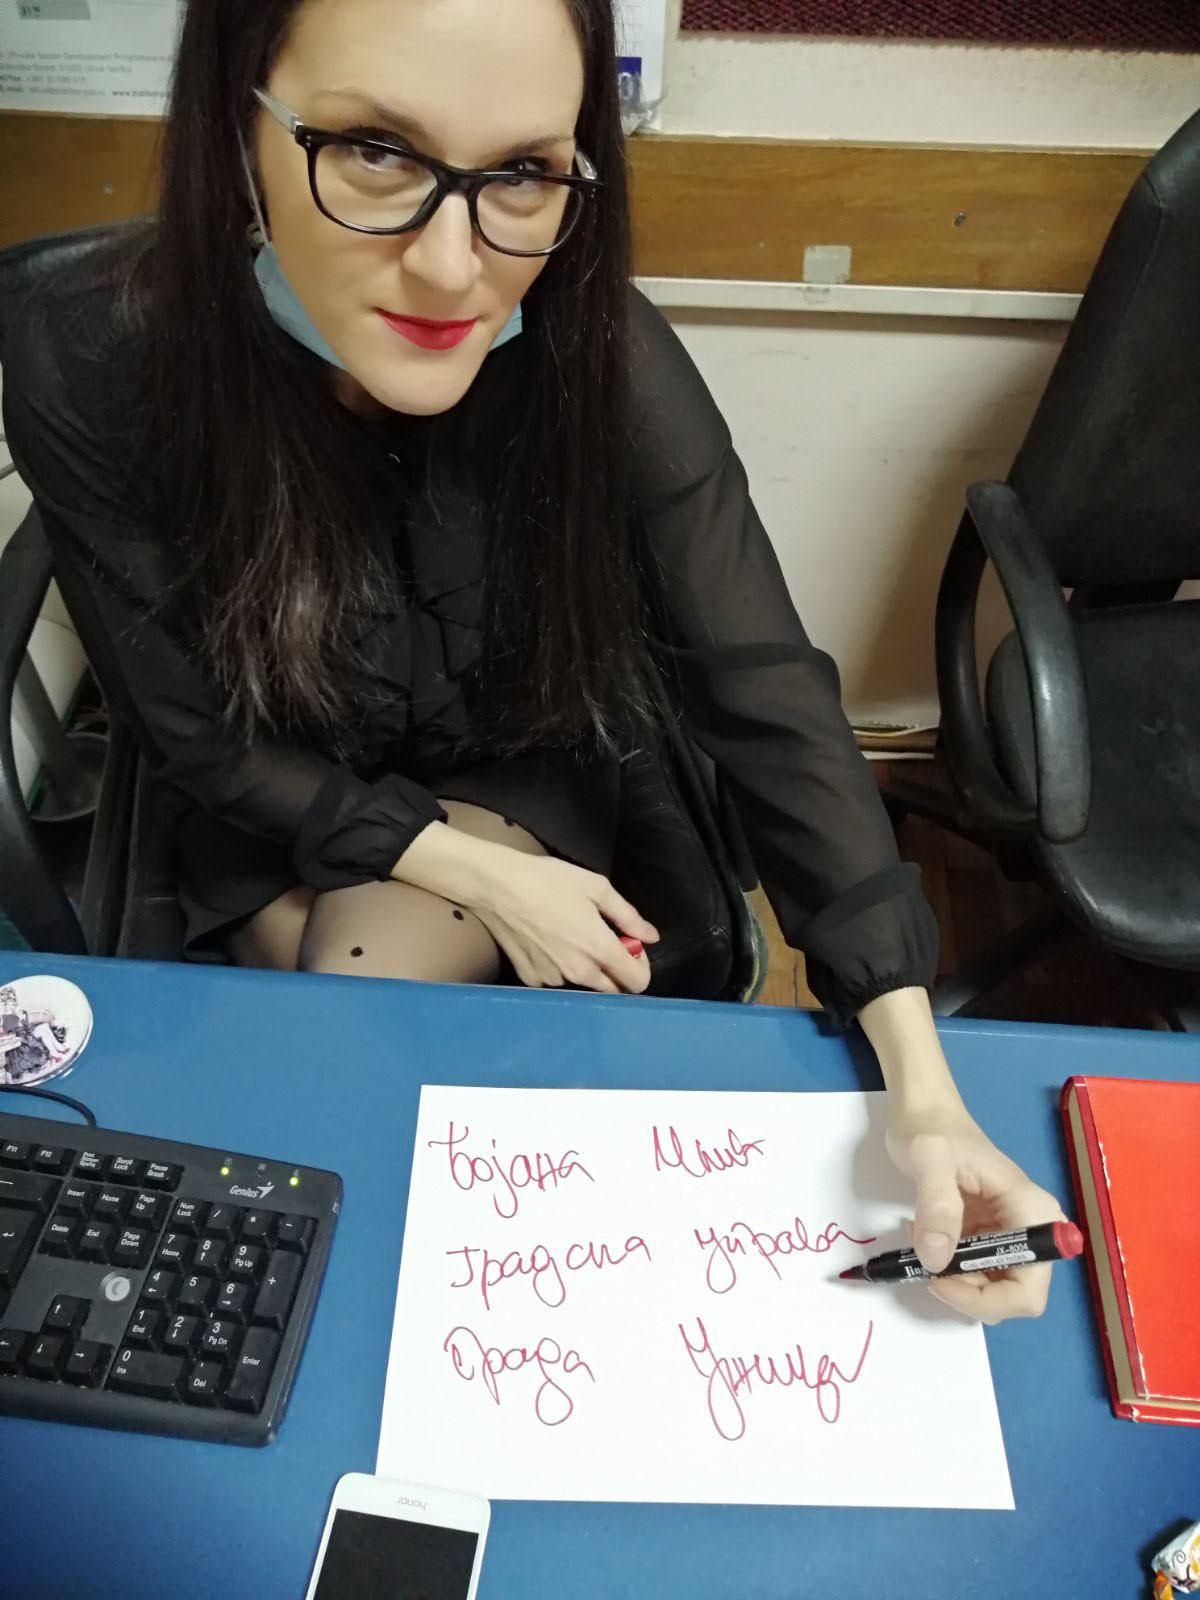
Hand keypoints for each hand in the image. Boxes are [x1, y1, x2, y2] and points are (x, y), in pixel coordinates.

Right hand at [474, 854, 658, 993]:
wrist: (497, 886)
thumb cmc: (549, 881)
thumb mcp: (597, 888)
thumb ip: (629, 917)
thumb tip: (650, 937)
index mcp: (599, 949)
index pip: (637, 982)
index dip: (641, 966)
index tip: (630, 947)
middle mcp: (578, 972)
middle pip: (613, 989)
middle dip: (616, 970)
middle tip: (602, 940)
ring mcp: (552, 979)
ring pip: (584, 984)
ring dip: (587, 968)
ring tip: (569, 934)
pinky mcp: (531, 978)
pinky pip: (557, 980)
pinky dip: (560, 966)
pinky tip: (548, 941)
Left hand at [886, 1100, 1067, 1323]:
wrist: (924, 1112)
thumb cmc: (932, 1128)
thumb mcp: (930, 1159)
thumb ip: (937, 1207)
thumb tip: (937, 1261)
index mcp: (1032, 1212)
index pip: (1028, 1290)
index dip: (987, 1300)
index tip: (941, 1279)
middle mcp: (1031, 1231)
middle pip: (1013, 1298)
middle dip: (967, 1292)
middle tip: (928, 1263)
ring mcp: (1010, 1236)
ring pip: (992, 1291)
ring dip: (953, 1280)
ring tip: (922, 1240)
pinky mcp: (990, 1238)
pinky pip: (974, 1274)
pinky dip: (946, 1268)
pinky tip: (925, 1238)